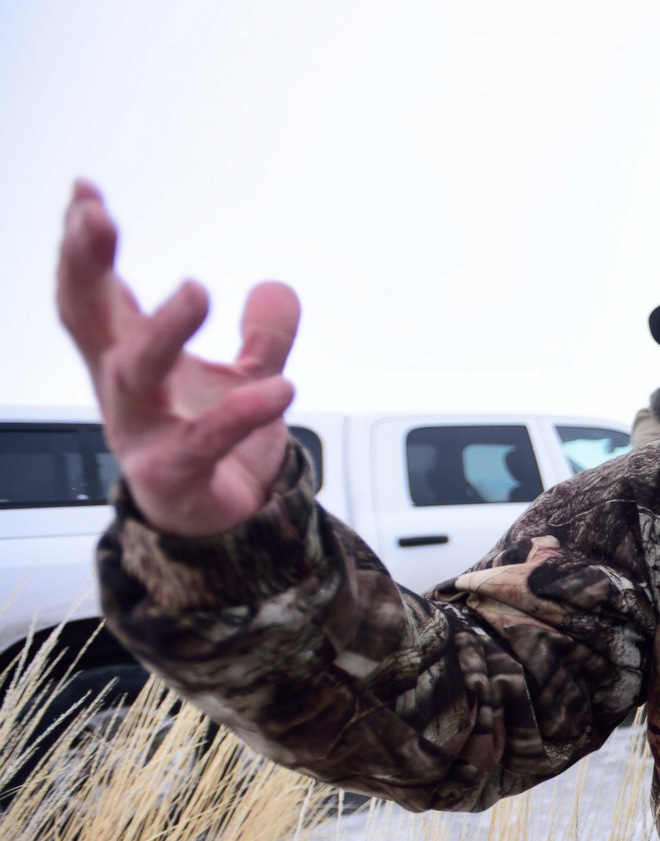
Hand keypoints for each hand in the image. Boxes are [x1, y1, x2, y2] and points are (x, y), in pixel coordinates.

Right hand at [56, 182, 298, 536]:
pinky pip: (203, 442)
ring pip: (135, 375)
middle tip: (94, 217)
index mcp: (132, 359)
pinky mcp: (175, 478)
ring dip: (162, 329)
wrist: (225, 530)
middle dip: (84, 266)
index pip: (94, 294)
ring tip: (199, 287)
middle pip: (86, 320)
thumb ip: (264, 335)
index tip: (83, 192)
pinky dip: (242, 413)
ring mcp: (142, 435)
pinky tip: (279, 387)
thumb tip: (275, 287)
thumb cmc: (217, 449)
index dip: (82, 246)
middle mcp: (125, 392)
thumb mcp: (246, 378)